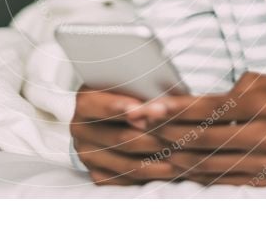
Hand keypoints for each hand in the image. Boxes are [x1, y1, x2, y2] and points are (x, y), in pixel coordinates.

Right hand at [70, 87, 184, 184]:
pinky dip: (152, 177)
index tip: (161, 110)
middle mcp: (80, 129)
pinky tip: (173, 170)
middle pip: (122, 139)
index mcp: (86, 101)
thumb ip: (143, 93)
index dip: (134, 109)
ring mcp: (86, 154)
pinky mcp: (96, 174)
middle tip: (184, 137)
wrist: (111, 116)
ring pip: (127, 164)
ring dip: (159, 161)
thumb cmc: (130, 94)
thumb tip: (165, 106)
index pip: (107, 107)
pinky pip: (126, 180)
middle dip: (156, 138)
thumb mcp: (132, 85)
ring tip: (185, 157)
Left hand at [125, 71, 265, 185]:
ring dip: (170, 155)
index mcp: (264, 105)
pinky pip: (219, 179)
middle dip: (163, 132)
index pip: (208, 108)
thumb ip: (226, 91)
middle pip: (202, 139)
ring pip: (206, 164)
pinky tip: (170, 163)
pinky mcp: (264, 181)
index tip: (145, 106)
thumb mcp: (263, 80)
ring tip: (142, 145)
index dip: (173, 108)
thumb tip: (182, 101)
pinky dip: (192, 172)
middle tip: (133, 125)